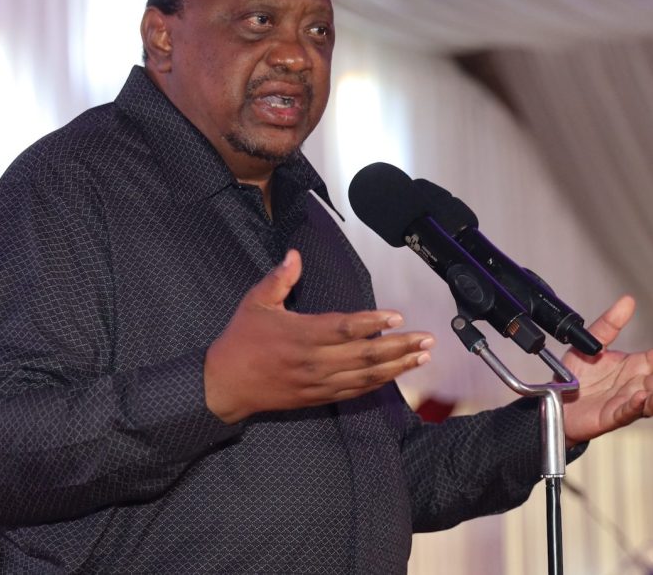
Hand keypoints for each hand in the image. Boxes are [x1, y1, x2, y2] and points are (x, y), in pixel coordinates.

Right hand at [204, 249, 433, 422]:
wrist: (225, 385)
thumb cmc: (241, 340)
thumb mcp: (255, 303)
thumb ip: (279, 279)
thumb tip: (295, 255)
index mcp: (301, 334)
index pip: (344, 328)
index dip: (373, 322)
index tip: (397, 316)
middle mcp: (314, 361)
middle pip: (365, 354)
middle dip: (400, 347)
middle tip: (427, 339)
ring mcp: (319, 382)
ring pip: (366, 376)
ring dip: (397, 367)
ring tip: (422, 357)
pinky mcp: (319, 397)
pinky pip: (355, 391)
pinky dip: (378, 383)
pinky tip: (396, 374)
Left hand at [562, 295, 652, 445]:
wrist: (555, 401)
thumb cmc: (576, 377)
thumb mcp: (592, 344)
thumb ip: (609, 325)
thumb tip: (628, 300)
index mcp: (636, 366)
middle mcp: (637, 385)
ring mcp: (627, 403)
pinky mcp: (611, 416)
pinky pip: (627, 413)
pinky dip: (635, 406)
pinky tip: (641, 398)